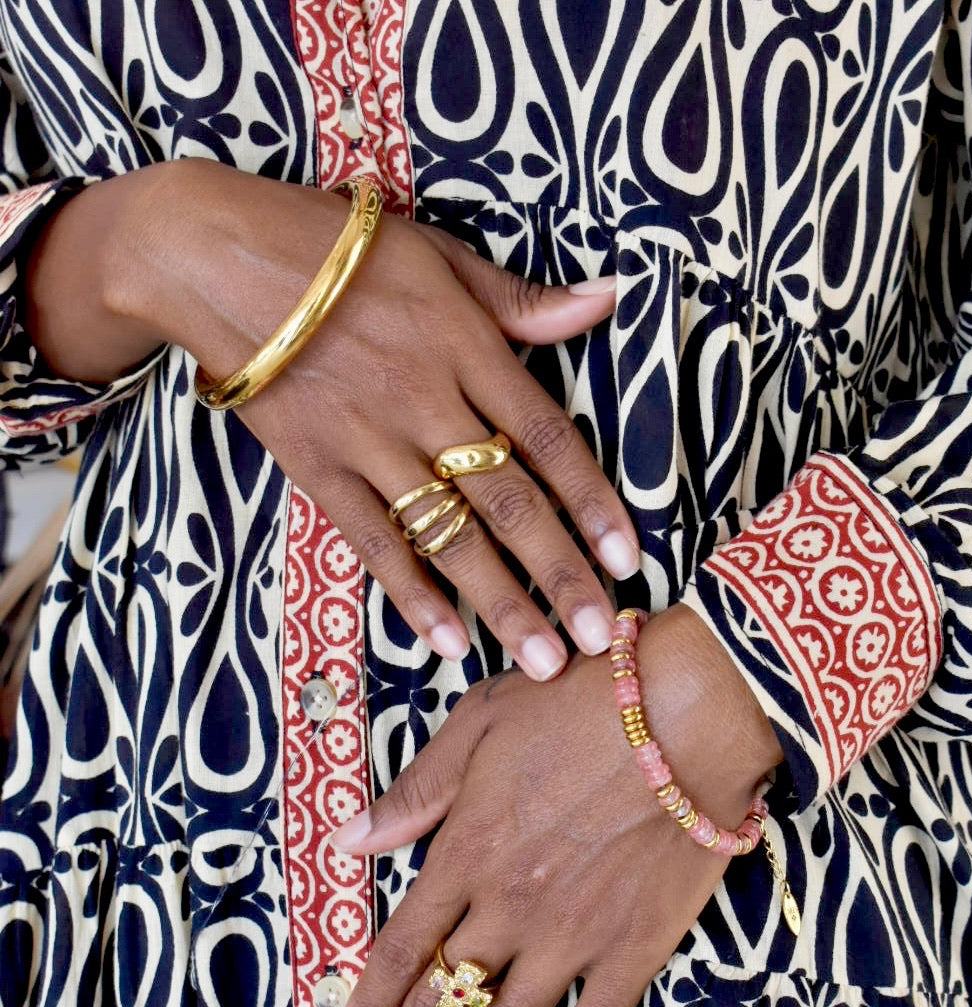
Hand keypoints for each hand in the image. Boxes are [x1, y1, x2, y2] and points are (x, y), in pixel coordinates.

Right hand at [26, 161, 638, 674]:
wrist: (209, 256)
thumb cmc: (330, 247)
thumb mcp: (435, 252)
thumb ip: (518, 298)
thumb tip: (604, 301)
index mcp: (464, 345)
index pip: (547, 438)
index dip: (592, 503)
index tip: (628, 560)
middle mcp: (424, 399)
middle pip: (508, 502)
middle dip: (560, 575)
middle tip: (599, 638)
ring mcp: (368, 440)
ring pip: (448, 534)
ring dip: (501, 603)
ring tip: (543, 660)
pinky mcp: (315, 468)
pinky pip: (372, 540)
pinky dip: (410, 593)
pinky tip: (447, 642)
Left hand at [328, 605, 781, 1006]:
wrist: (686, 712)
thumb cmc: (579, 705)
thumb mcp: (479, 727)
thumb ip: (415, 792)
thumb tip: (348, 840)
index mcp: (465, 854)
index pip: (400, 947)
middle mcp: (506, 908)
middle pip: (437, 1003)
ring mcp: (569, 937)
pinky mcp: (632, 951)